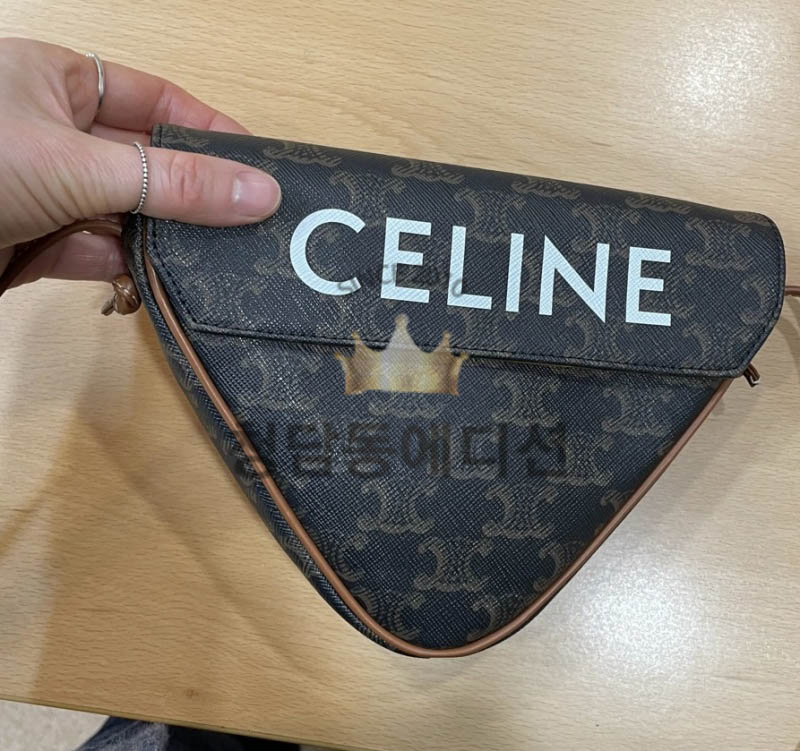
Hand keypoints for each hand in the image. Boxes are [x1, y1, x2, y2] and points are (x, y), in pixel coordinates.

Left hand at [0, 37, 280, 286]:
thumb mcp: (79, 165)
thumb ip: (173, 183)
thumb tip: (256, 193)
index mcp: (56, 82)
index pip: (155, 99)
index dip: (209, 128)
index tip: (258, 163)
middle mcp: (53, 132)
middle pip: (146, 161)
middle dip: (194, 192)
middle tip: (251, 220)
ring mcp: (45, 191)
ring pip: (126, 213)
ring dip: (165, 237)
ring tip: (221, 255)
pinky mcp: (35, 243)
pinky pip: (99, 252)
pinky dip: (129, 268)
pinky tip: (163, 280)